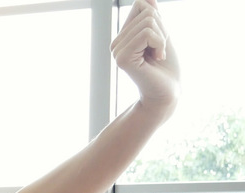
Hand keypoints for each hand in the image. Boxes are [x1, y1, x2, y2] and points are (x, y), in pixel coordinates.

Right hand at [111, 0, 179, 118]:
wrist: (168, 92)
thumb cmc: (166, 67)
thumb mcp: (161, 34)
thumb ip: (153, 16)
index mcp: (123, 37)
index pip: (141, 5)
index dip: (159, 19)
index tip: (159, 41)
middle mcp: (116, 43)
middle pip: (146, 13)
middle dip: (162, 29)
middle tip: (160, 50)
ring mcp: (117, 51)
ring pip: (148, 22)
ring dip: (162, 38)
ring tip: (158, 55)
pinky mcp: (122, 58)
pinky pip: (147, 34)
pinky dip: (160, 43)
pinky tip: (157, 58)